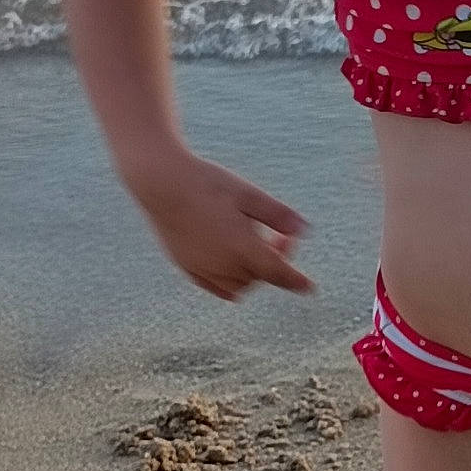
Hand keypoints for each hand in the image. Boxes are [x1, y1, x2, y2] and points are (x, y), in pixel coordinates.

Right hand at [125, 150, 314, 301]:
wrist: (160, 182)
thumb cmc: (207, 183)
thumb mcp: (248, 193)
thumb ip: (277, 215)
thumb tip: (304, 230)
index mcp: (241, 247)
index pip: (277, 273)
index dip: (296, 281)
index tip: (310, 288)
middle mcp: (222, 264)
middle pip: (260, 277)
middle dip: (275, 261)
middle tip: (279, 236)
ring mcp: (202, 268)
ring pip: (239, 286)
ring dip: (253, 274)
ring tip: (253, 244)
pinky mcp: (186, 266)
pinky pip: (215, 287)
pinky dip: (230, 282)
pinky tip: (234, 266)